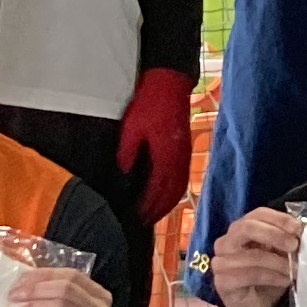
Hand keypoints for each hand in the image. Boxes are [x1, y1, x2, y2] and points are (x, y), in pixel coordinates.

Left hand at [114, 66, 195, 226]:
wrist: (169, 83)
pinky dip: (173, 192)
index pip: (156, 191)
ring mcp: (184, 155)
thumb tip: (123, 174)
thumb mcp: (131, 128)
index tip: (134, 218)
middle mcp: (178, 160)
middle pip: (170, 195)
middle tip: (141, 222)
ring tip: (152, 213)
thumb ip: (126, 154)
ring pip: (178, 189)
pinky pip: (181, 179)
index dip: (146, 207)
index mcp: (166, 157)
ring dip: (166, 204)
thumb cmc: (149, 103)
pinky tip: (164, 194)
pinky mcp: (184, 149)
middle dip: (156, 211)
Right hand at [206, 205, 302, 306]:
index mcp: (240, 230)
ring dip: (279, 262)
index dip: (278, 218)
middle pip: (247, 227)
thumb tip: (300, 234)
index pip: (257, 214)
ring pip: (253, 255)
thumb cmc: (267, 276)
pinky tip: (285, 281)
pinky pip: (251, 275)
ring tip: (295, 270)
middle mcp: (226, 242)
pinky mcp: (222, 282)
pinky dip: (273, 277)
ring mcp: (221, 262)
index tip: (297, 228)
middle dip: (274, 234)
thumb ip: (285, 242)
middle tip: (294, 245)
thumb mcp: (279, 255)